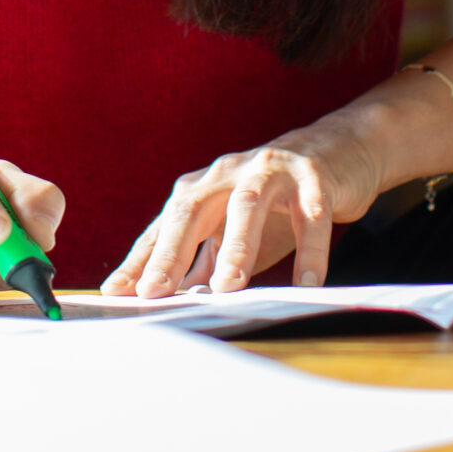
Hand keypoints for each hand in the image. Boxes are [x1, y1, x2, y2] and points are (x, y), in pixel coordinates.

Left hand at [102, 123, 384, 296]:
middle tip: (154, 292)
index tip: (115, 293)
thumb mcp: (233, 229)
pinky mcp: (314, 178)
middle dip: (171, 252)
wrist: (337, 150)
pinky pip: (310, 215)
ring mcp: (271, 171)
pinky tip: (307, 282)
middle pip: (192, 209)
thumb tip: (171, 300)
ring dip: (235, 247)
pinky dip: (309, 249)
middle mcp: (228, 174)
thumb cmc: (275, 202)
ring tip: (226, 288)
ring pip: (246, 206)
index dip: (140, 260)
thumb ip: (203, 260)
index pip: (164, 227)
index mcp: (202, 187)